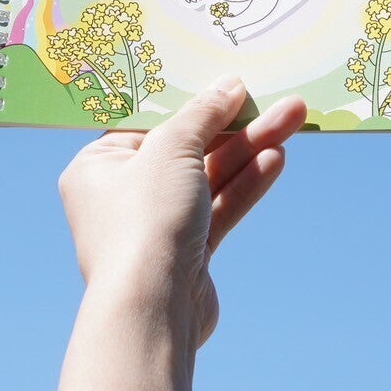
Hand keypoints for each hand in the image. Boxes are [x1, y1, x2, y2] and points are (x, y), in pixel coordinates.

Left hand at [57, 78, 306, 347]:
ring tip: (293, 119)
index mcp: (97, 167)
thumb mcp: (173, 148)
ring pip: (209, 178)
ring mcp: (157, 226)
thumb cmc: (145, 219)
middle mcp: (122, 196)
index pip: (149, 124)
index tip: (228, 83)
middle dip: (235, 125)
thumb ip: (203, 114)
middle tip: (280, 100)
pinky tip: (275, 159)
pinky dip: (245, 183)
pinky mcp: (187, 252)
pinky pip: (219, 207)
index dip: (190, 103)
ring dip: (250, 150)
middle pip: (187, 149)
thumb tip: (228, 86)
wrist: (154, 308)